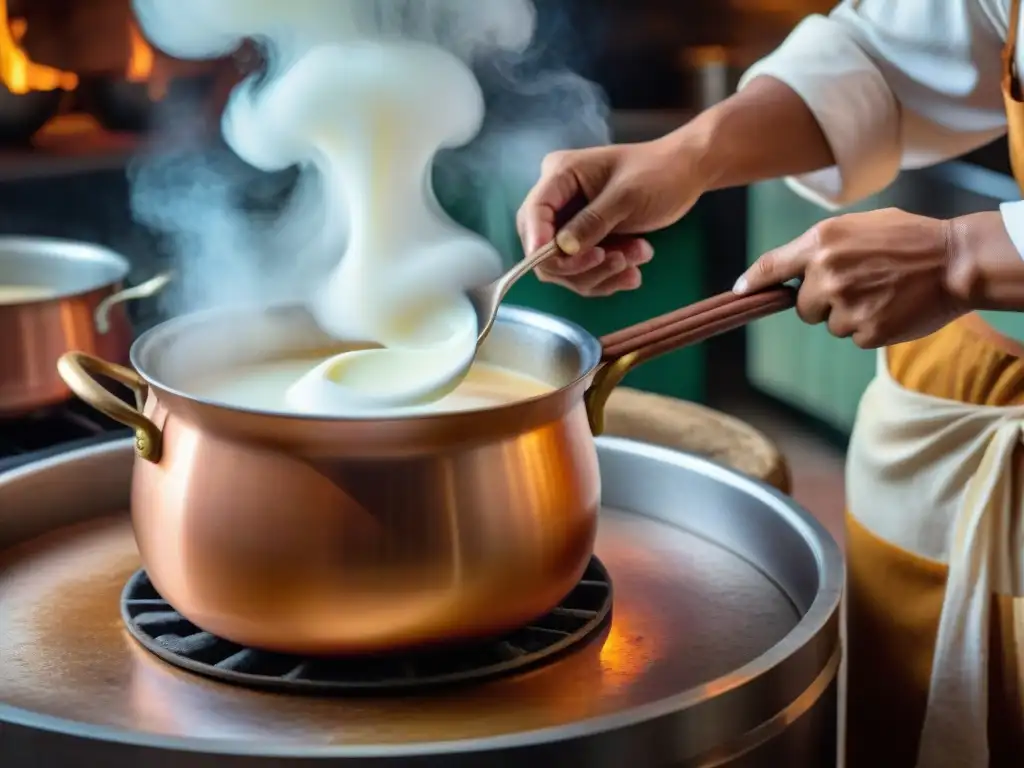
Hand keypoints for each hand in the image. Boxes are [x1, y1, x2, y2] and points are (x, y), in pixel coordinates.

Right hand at [516, 132, 707, 295]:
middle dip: (579, 264)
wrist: (686, 174)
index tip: (556, 261)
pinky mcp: (587, 242)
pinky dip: (609, 276)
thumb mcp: (626, 195)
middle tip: (617, 261)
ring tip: (639, 256)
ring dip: (602, 272)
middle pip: (545, 249)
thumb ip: (592, 222)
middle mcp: (559, 201)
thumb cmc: (658, 173)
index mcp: (560, 176)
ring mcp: (572, 224)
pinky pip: (586, 272)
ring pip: (567, 268)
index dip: (538, 242)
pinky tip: (635, 268)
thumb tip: (562, 249)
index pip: (533, 214)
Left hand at [734, 208, 969, 347]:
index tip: (738, 293)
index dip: (752, 282)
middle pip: (802, 307)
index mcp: (822, 242)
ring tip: (882, 293)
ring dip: (849, 316)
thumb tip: (793, 272)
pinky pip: (853, 338)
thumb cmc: (909, 239)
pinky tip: (892, 308)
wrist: (956, 261)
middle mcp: (826, 273)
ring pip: (829, 324)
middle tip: (859, 285)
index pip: (771, 266)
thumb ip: (822, 248)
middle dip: (823, 302)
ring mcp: (845, 304)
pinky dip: (870, 328)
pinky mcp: (865, 330)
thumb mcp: (858, 227)